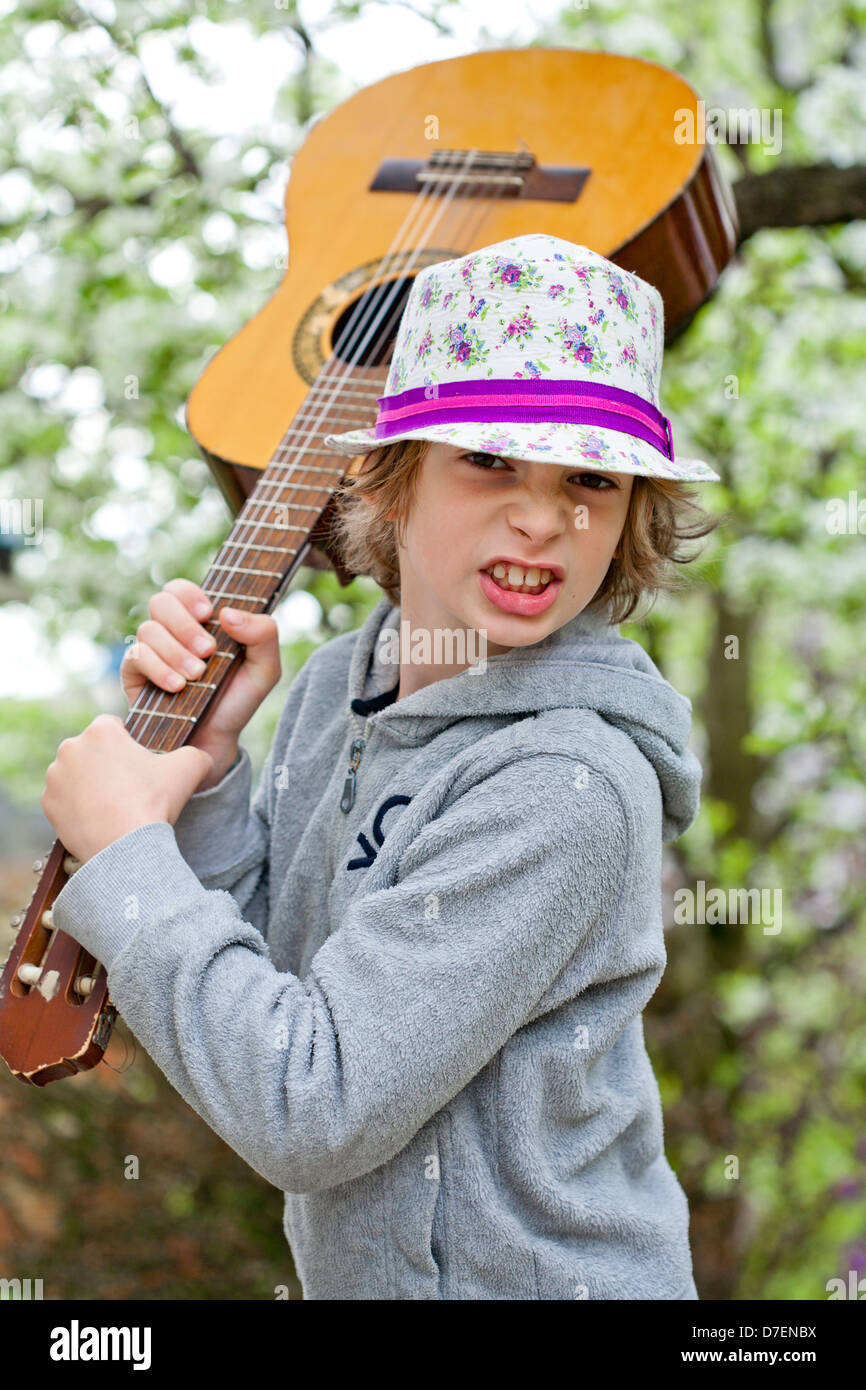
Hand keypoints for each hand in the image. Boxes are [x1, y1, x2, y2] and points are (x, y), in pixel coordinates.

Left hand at [42, 714, 213, 862]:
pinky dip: (79, 805)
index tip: (140, 763)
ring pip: (77, 772)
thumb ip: (196, 754)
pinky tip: (100, 817)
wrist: (125, 848)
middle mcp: (71, 747)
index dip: (130, 742)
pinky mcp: (48, 802)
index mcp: (100, 730)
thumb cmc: (154, 802)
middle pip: (93, 748)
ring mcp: (56, 776)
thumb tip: (202, 757)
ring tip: (114, 803)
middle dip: (108, 762)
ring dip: (91, 782)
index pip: (114, 725)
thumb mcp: (190, 767)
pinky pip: (65, 797)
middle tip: (129, 786)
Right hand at [122, 578, 281, 788]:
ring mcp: (150, 651)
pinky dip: (158, 668)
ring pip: (149, 630)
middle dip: (184, 625)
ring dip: (176, 651)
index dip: (189, 593)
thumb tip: (228, 613)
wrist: (216, 741)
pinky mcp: (134, 674)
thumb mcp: (265, 668)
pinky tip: (177, 686)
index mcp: (200, 621)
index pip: (181, 588)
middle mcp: (171, 631)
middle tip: (207, 651)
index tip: (208, 613)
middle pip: (160, 601)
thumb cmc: (239, 700)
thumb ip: (264, 634)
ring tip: (196, 676)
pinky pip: (135, 656)